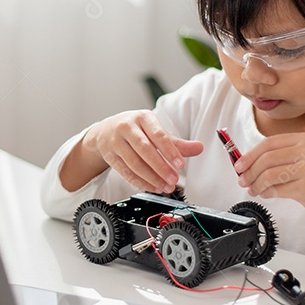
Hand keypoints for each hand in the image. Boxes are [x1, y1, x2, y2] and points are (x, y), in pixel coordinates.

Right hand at [80, 110, 203, 192]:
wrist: (106, 130)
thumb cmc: (136, 129)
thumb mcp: (156, 130)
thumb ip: (177, 142)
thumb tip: (199, 148)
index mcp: (142, 117)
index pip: (158, 134)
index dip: (170, 150)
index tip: (181, 164)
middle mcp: (127, 127)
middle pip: (144, 149)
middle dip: (161, 167)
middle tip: (174, 180)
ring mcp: (116, 142)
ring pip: (134, 163)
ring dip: (152, 178)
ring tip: (166, 186)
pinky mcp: (110, 156)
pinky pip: (126, 172)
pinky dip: (141, 182)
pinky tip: (153, 187)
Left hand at [233, 133, 304, 217]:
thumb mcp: (298, 157)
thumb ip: (275, 156)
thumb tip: (245, 163)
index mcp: (302, 139)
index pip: (268, 144)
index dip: (250, 155)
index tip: (239, 165)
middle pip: (267, 159)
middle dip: (250, 171)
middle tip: (243, 180)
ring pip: (270, 175)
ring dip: (256, 184)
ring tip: (253, 189)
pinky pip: (277, 189)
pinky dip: (266, 193)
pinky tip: (265, 194)